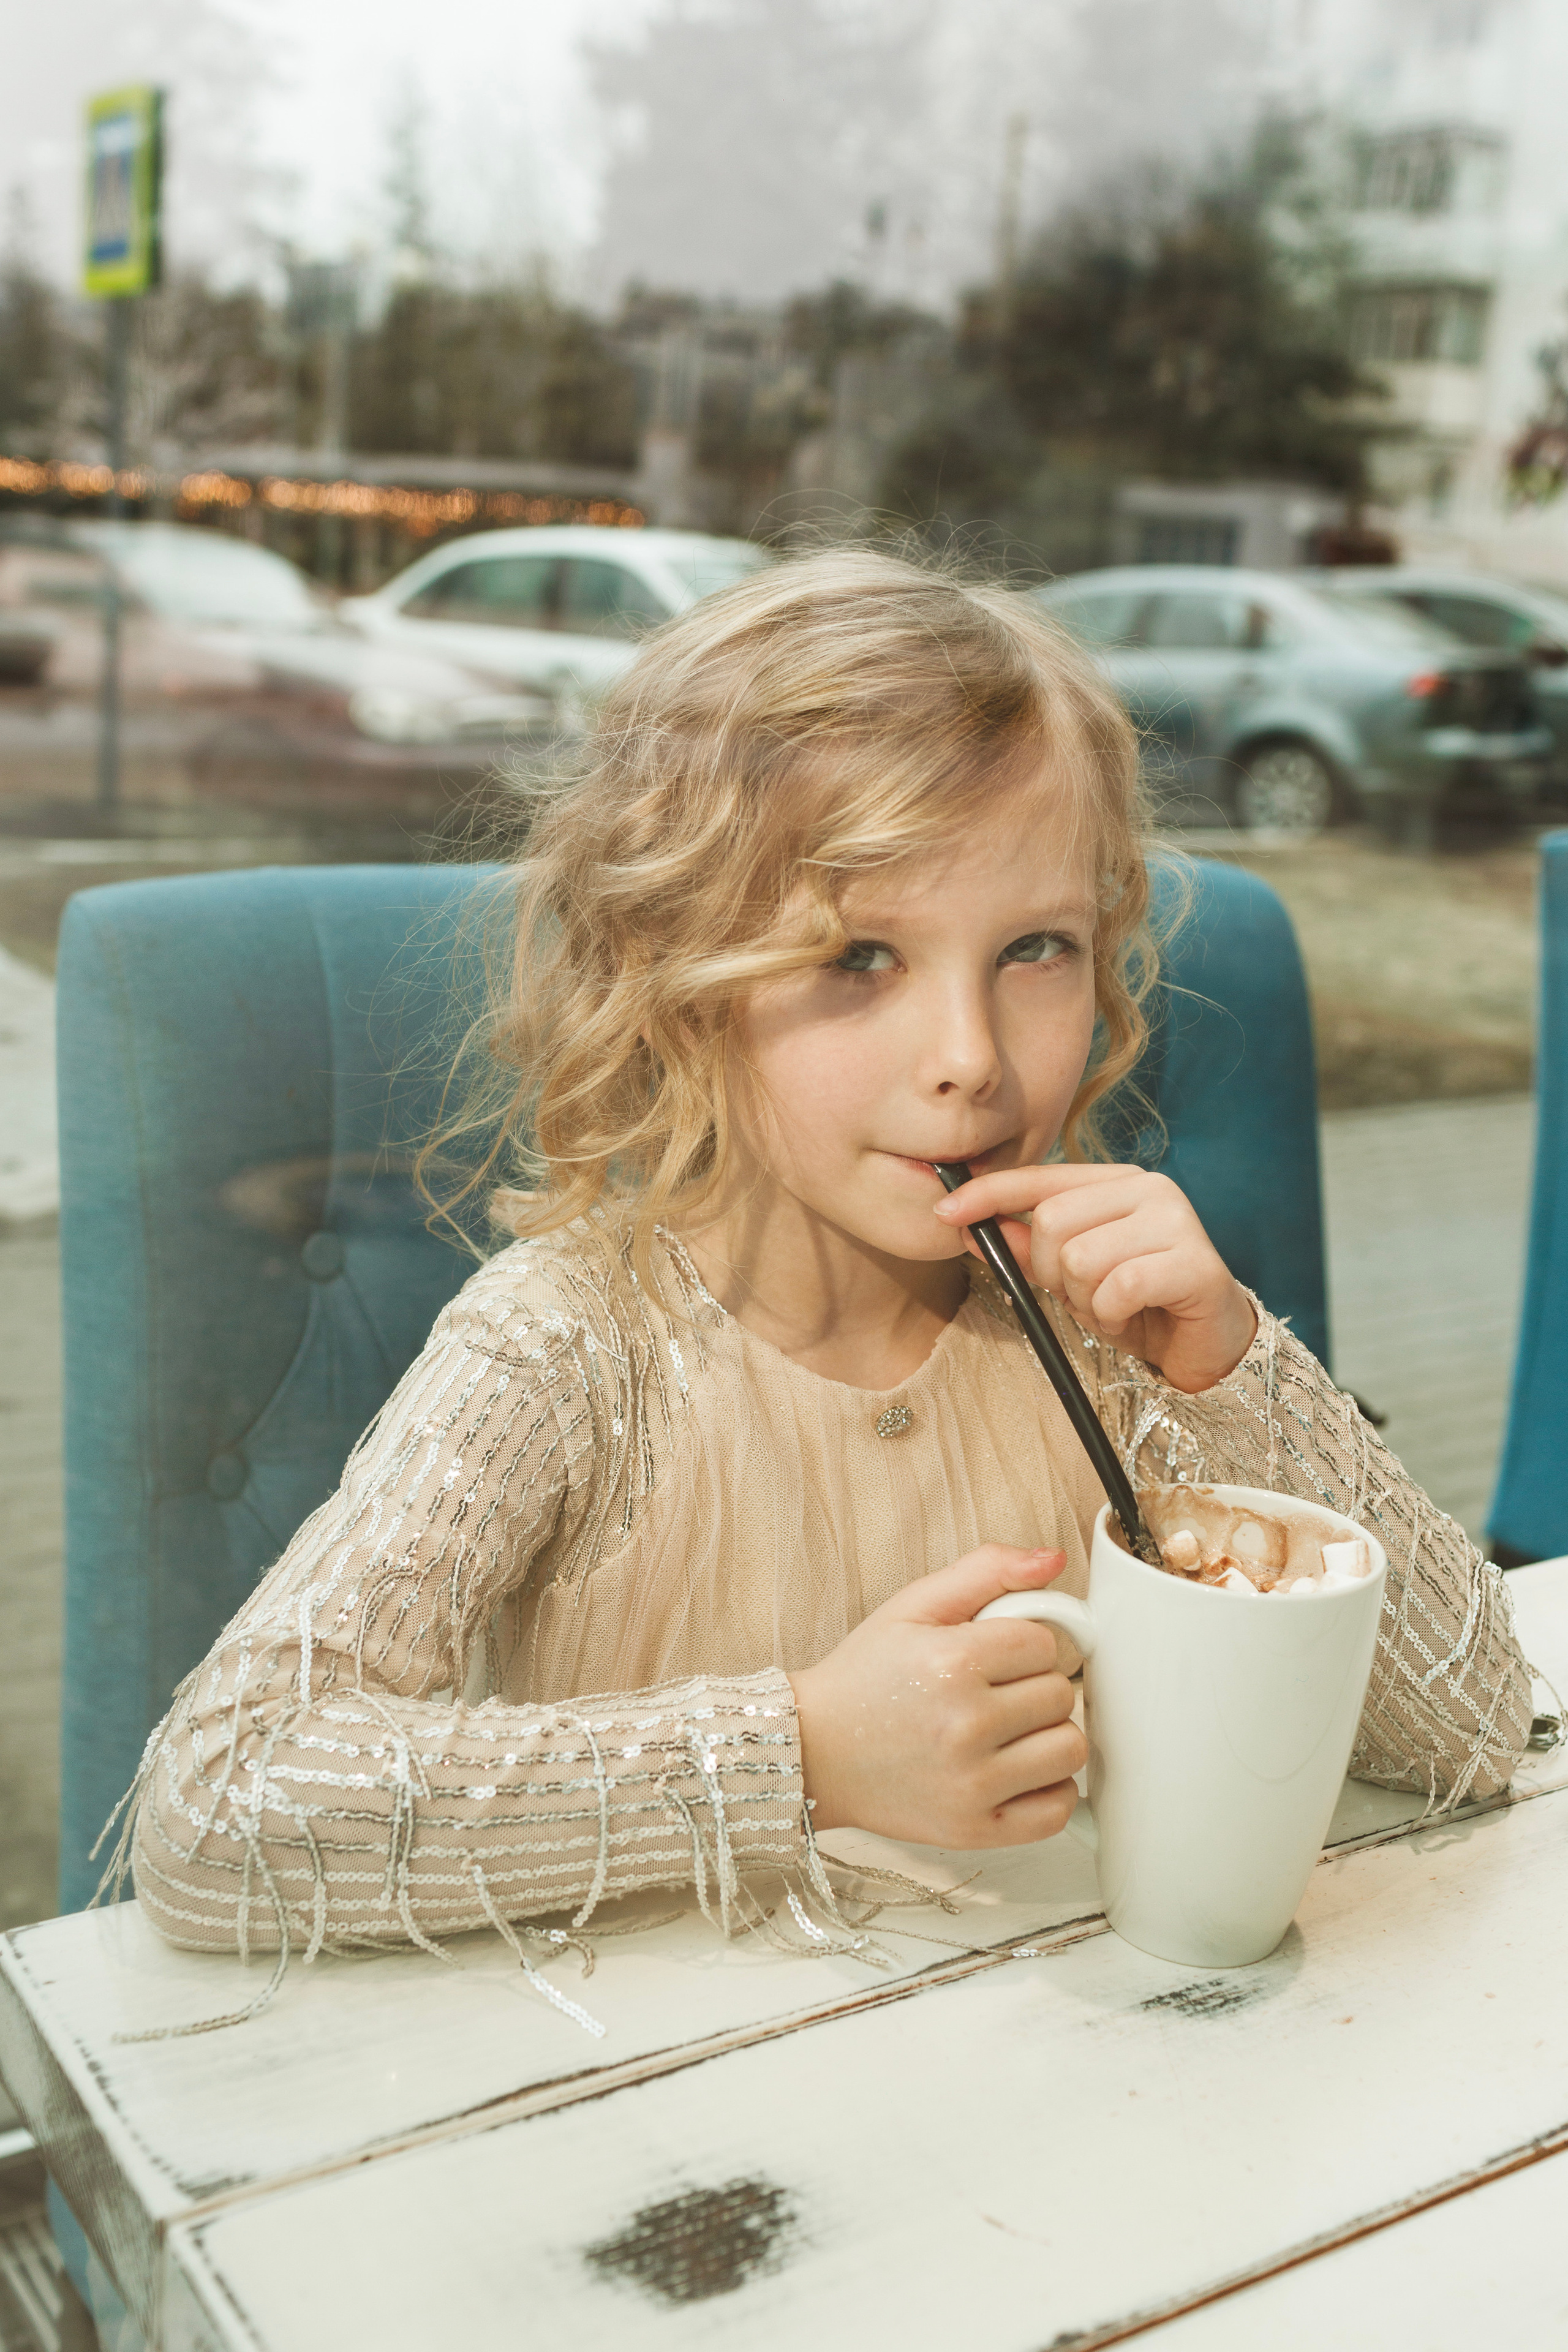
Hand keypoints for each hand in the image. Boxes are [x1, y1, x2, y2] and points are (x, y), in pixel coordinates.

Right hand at [788, 1545, 1085, 1846]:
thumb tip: (1054, 1559)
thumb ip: (986, 1571)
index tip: (993, 1655)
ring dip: (1047, 1736)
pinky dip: (1049, 1790)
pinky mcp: (974, 1829)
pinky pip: (1058, 1809)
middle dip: (1032, 1687)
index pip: (1044, 1645)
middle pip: (1060, 1695)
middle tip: (992, 1693)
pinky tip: (1017, 1772)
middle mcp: (965, 1725)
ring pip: (1068, 1749)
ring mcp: (971, 1784)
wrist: (813, 1751)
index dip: (1022, 1645)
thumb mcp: (913, 1606)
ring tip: (1007, 1732)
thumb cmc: (864, 1678)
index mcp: (951, 1662)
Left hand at [934, 1162, 1256, 1394]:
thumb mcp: (1071, 1278)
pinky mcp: (1195, 1261)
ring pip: (1082, 1257)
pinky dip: (1113, 1314)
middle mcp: (1149, 1189)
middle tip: (1082, 1296)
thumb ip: (1026, 1247)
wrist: (1206, 1345)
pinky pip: (1119, 1286)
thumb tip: (966, 1223)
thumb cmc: (1138, 1305)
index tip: (944, 1212)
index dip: (989, 1194)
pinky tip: (1133, 1317)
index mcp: (1117, 1182)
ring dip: (1085, 1300)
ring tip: (1112, 1308)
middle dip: (1051, 1273)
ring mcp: (1176, 1220)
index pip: (1041, 1179)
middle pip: (1053, 1222)